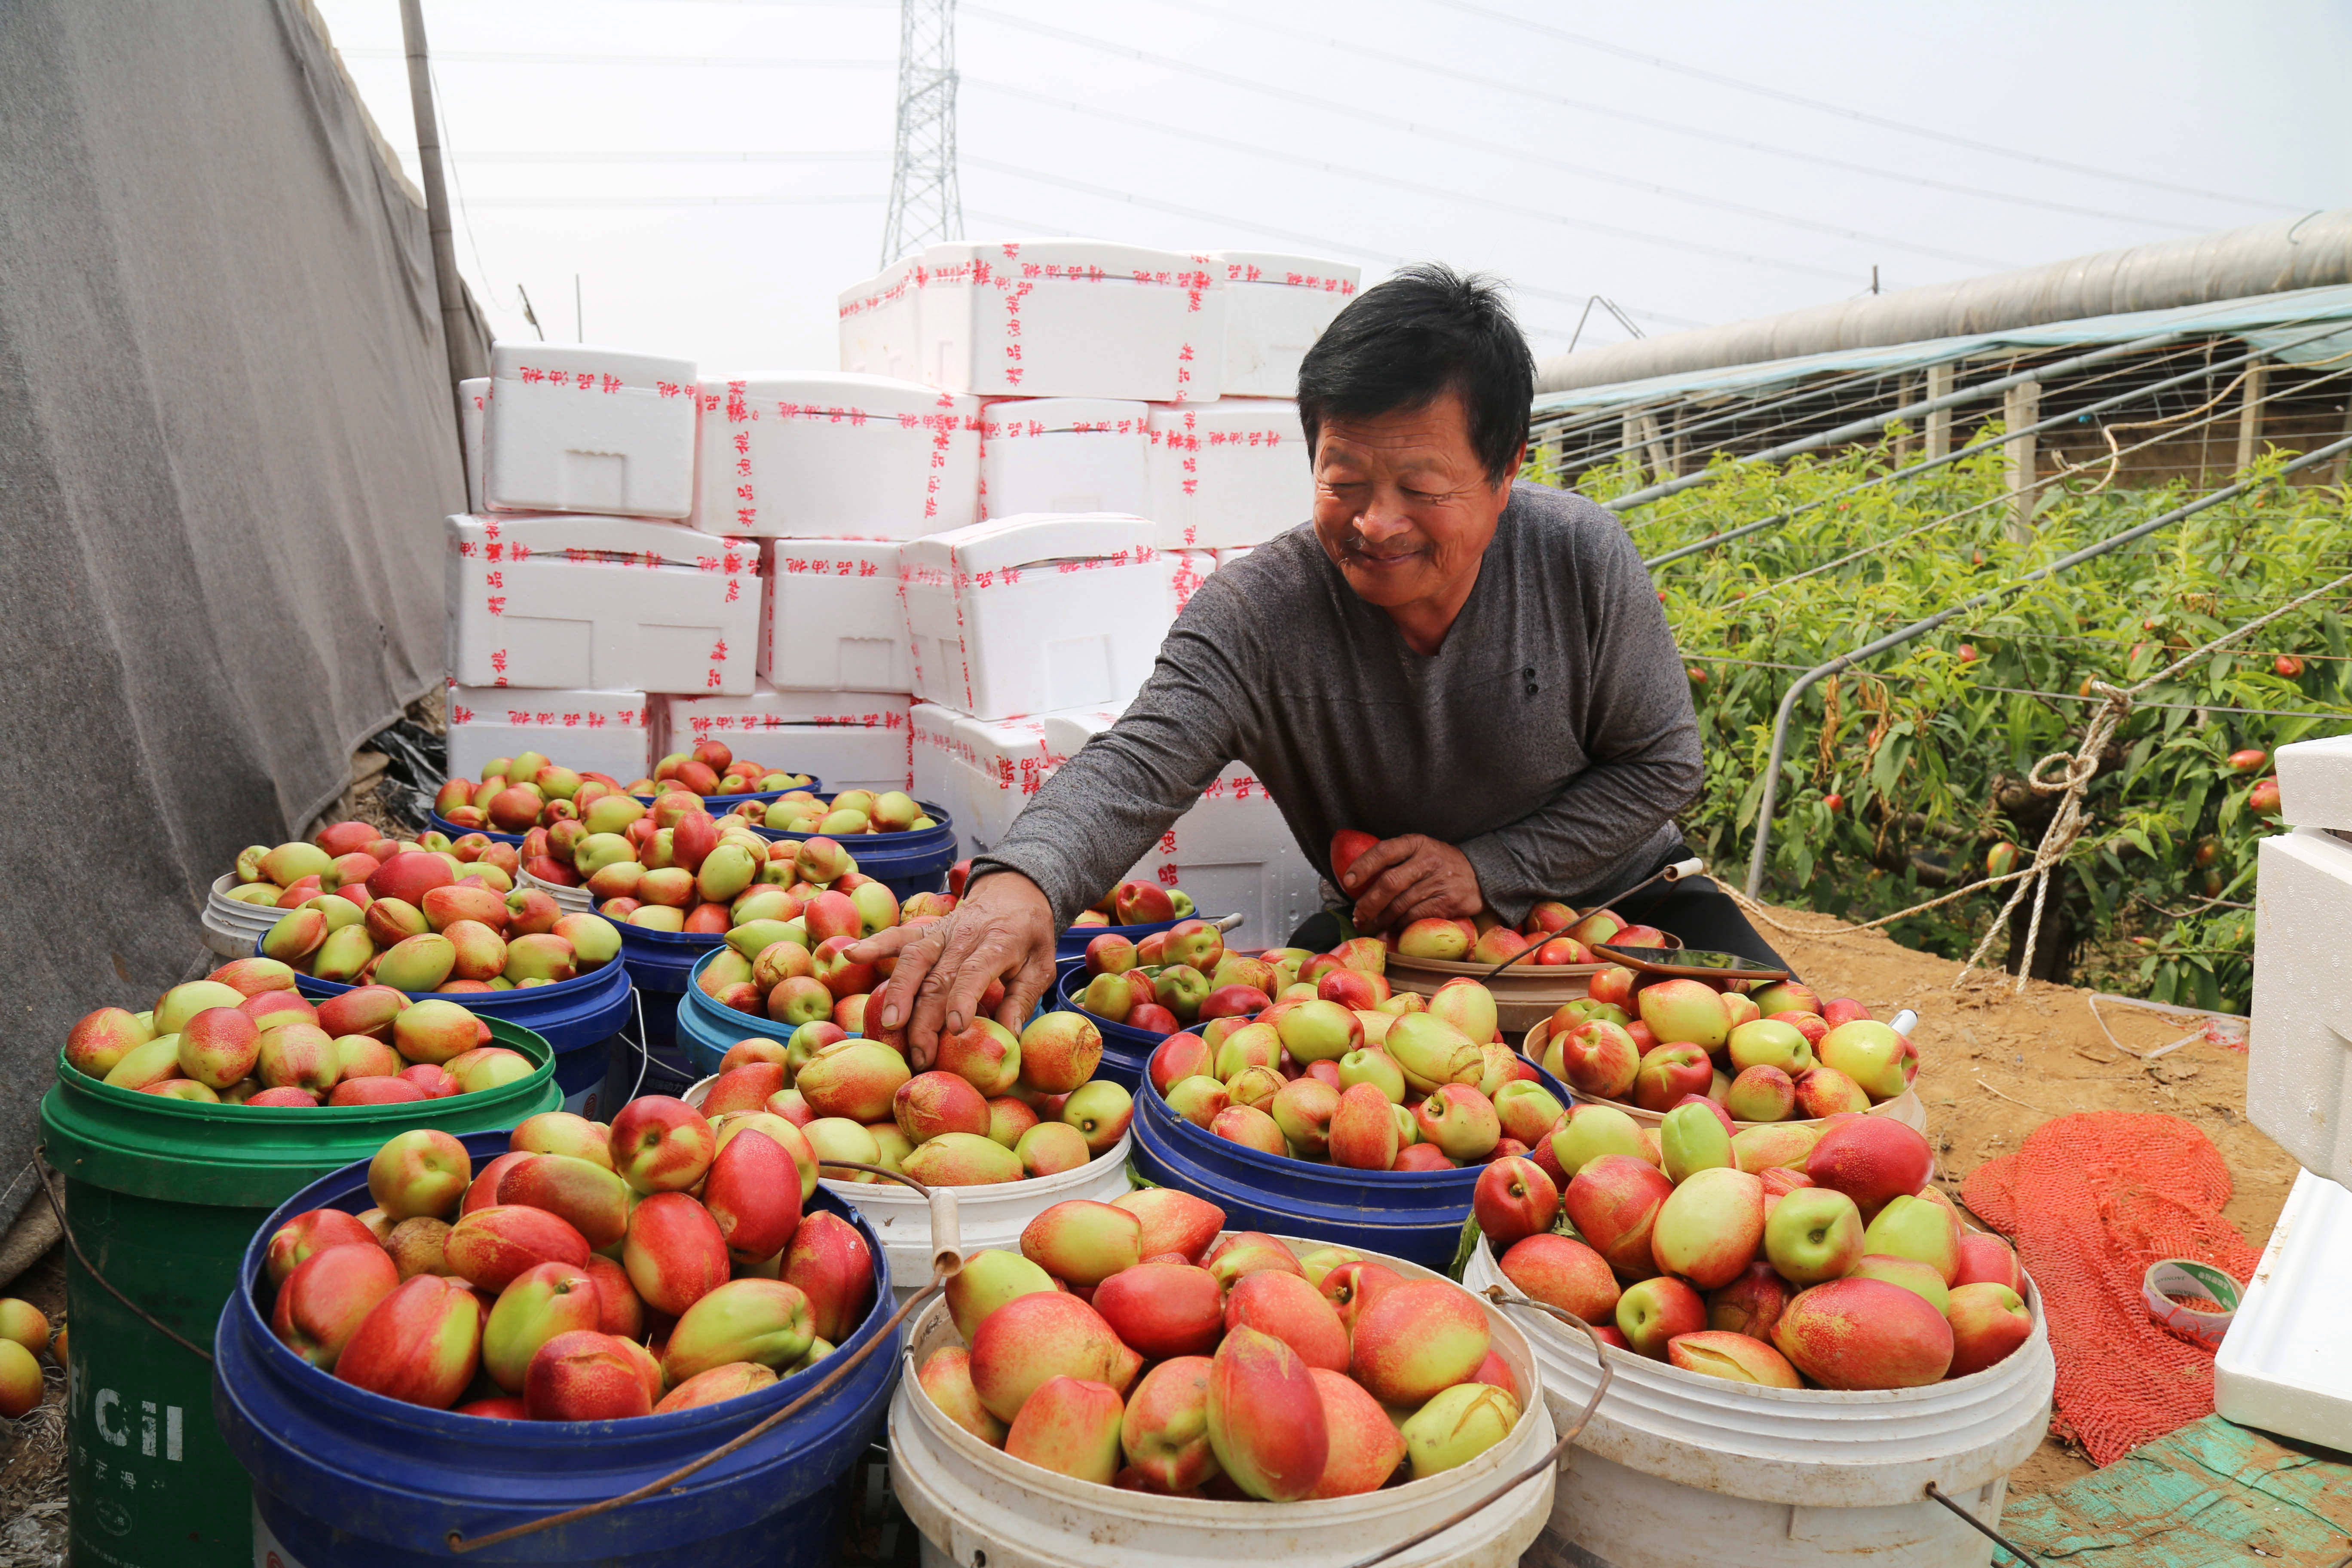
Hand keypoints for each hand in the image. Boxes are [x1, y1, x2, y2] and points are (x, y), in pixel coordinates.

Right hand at [846, 871, 1057, 1067]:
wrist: (1016, 892)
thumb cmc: (1029, 937)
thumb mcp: (1041, 965)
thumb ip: (1023, 998)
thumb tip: (1010, 1034)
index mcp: (997, 943)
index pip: (974, 972)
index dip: (962, 1000)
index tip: (955, 1030)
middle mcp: (964, 936)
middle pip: (938, 978)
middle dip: (926, 1019)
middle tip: (919, 1055)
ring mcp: (940, 932)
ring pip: (913, 960)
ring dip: (899, 993)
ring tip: (889, 1025)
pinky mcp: (924, 930)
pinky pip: (897, 937)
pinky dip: (874, 945)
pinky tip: (851, 955)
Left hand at [1340, 834, 1483, 933]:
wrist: (1480, 874)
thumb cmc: (1439, 864)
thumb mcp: (1419, 851)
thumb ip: (1395, 860)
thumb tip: (1358, 881)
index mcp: (1416, 843)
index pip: (1383, 851)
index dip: (1362, 866)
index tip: (1347, 882)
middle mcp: (1427, 860)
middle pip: (1389, 883)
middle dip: (1368, 903)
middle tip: (1357, 915)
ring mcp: (1439, 881)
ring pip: (1400, 905)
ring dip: (1380, 919)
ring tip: (1370, 924)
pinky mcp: (1448, 902)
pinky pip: (1415, 918)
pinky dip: (1399, 926)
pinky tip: (1392, 928)